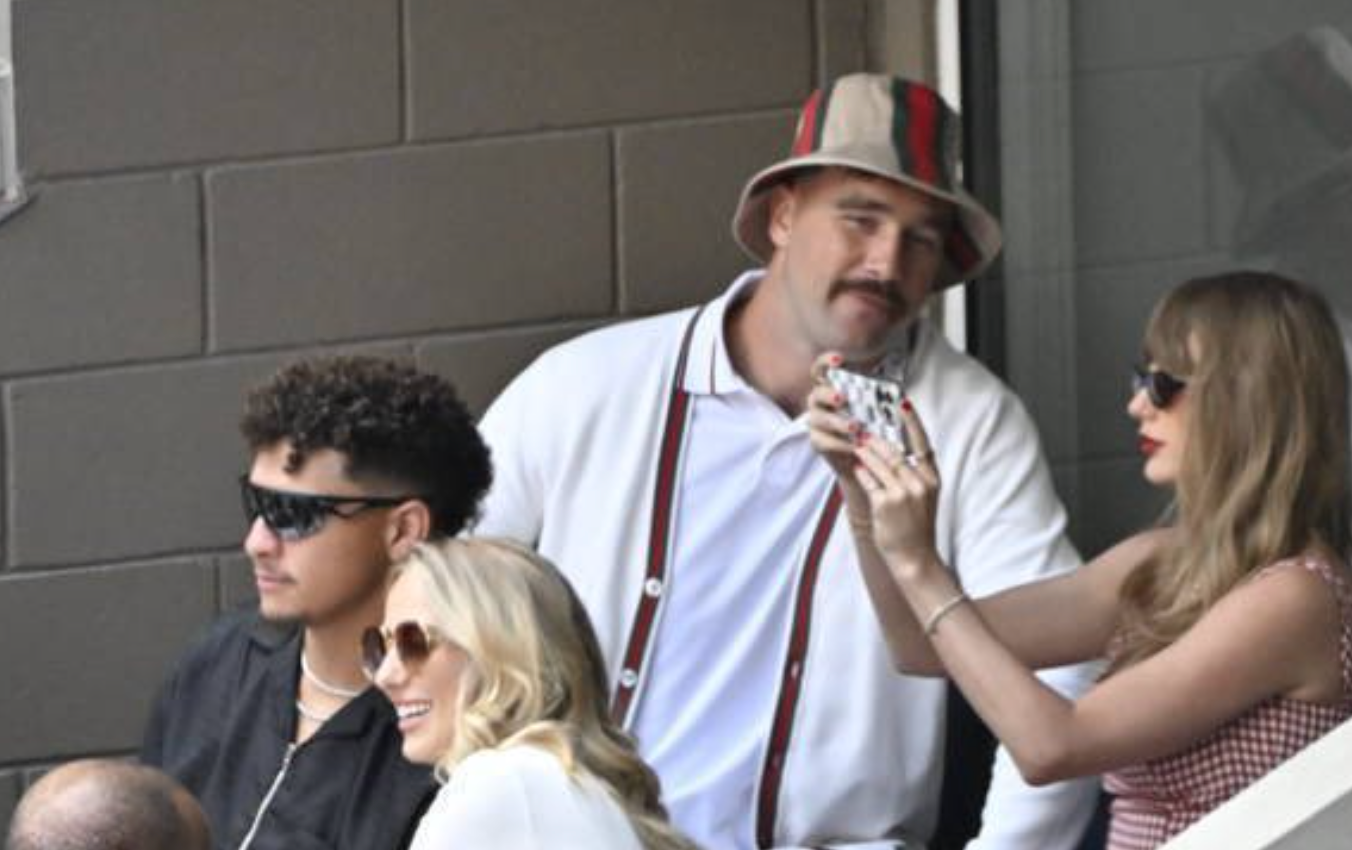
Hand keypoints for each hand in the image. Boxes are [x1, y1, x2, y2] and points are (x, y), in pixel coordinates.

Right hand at [806, 352, 869, 525]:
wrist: (867, 461)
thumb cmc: (873, 430)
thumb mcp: (880, 412)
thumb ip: (883, 401)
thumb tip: (902, 397)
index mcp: (834, 387)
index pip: (822, 368)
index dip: (827, 361)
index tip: (839, 360)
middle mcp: (821, 402)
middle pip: (817, 392)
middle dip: (829, 393)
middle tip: (844, 398)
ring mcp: (817, 422)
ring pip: (819, 417)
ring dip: (837, 421)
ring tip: (855, 426)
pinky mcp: (817, 441)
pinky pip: (824, 440)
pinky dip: (840, 442)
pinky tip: (854, 444)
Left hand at [852, 400, 941, 572]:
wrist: (915, 558)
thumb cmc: (917, 526)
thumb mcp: (924, 497)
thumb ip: (915, 474)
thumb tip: (898, 449)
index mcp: (932, 479)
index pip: (923, 444)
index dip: (913, 422)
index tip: (903, 403)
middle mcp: (920, 483)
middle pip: (895, 451)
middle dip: (877, 438)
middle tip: (864, 427)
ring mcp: (903, 493)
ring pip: (880, 463)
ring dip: (865, 452)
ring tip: (856, 444)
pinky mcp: (885, 503)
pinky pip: (869, 480)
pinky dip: (862, 472)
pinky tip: (856, 467)